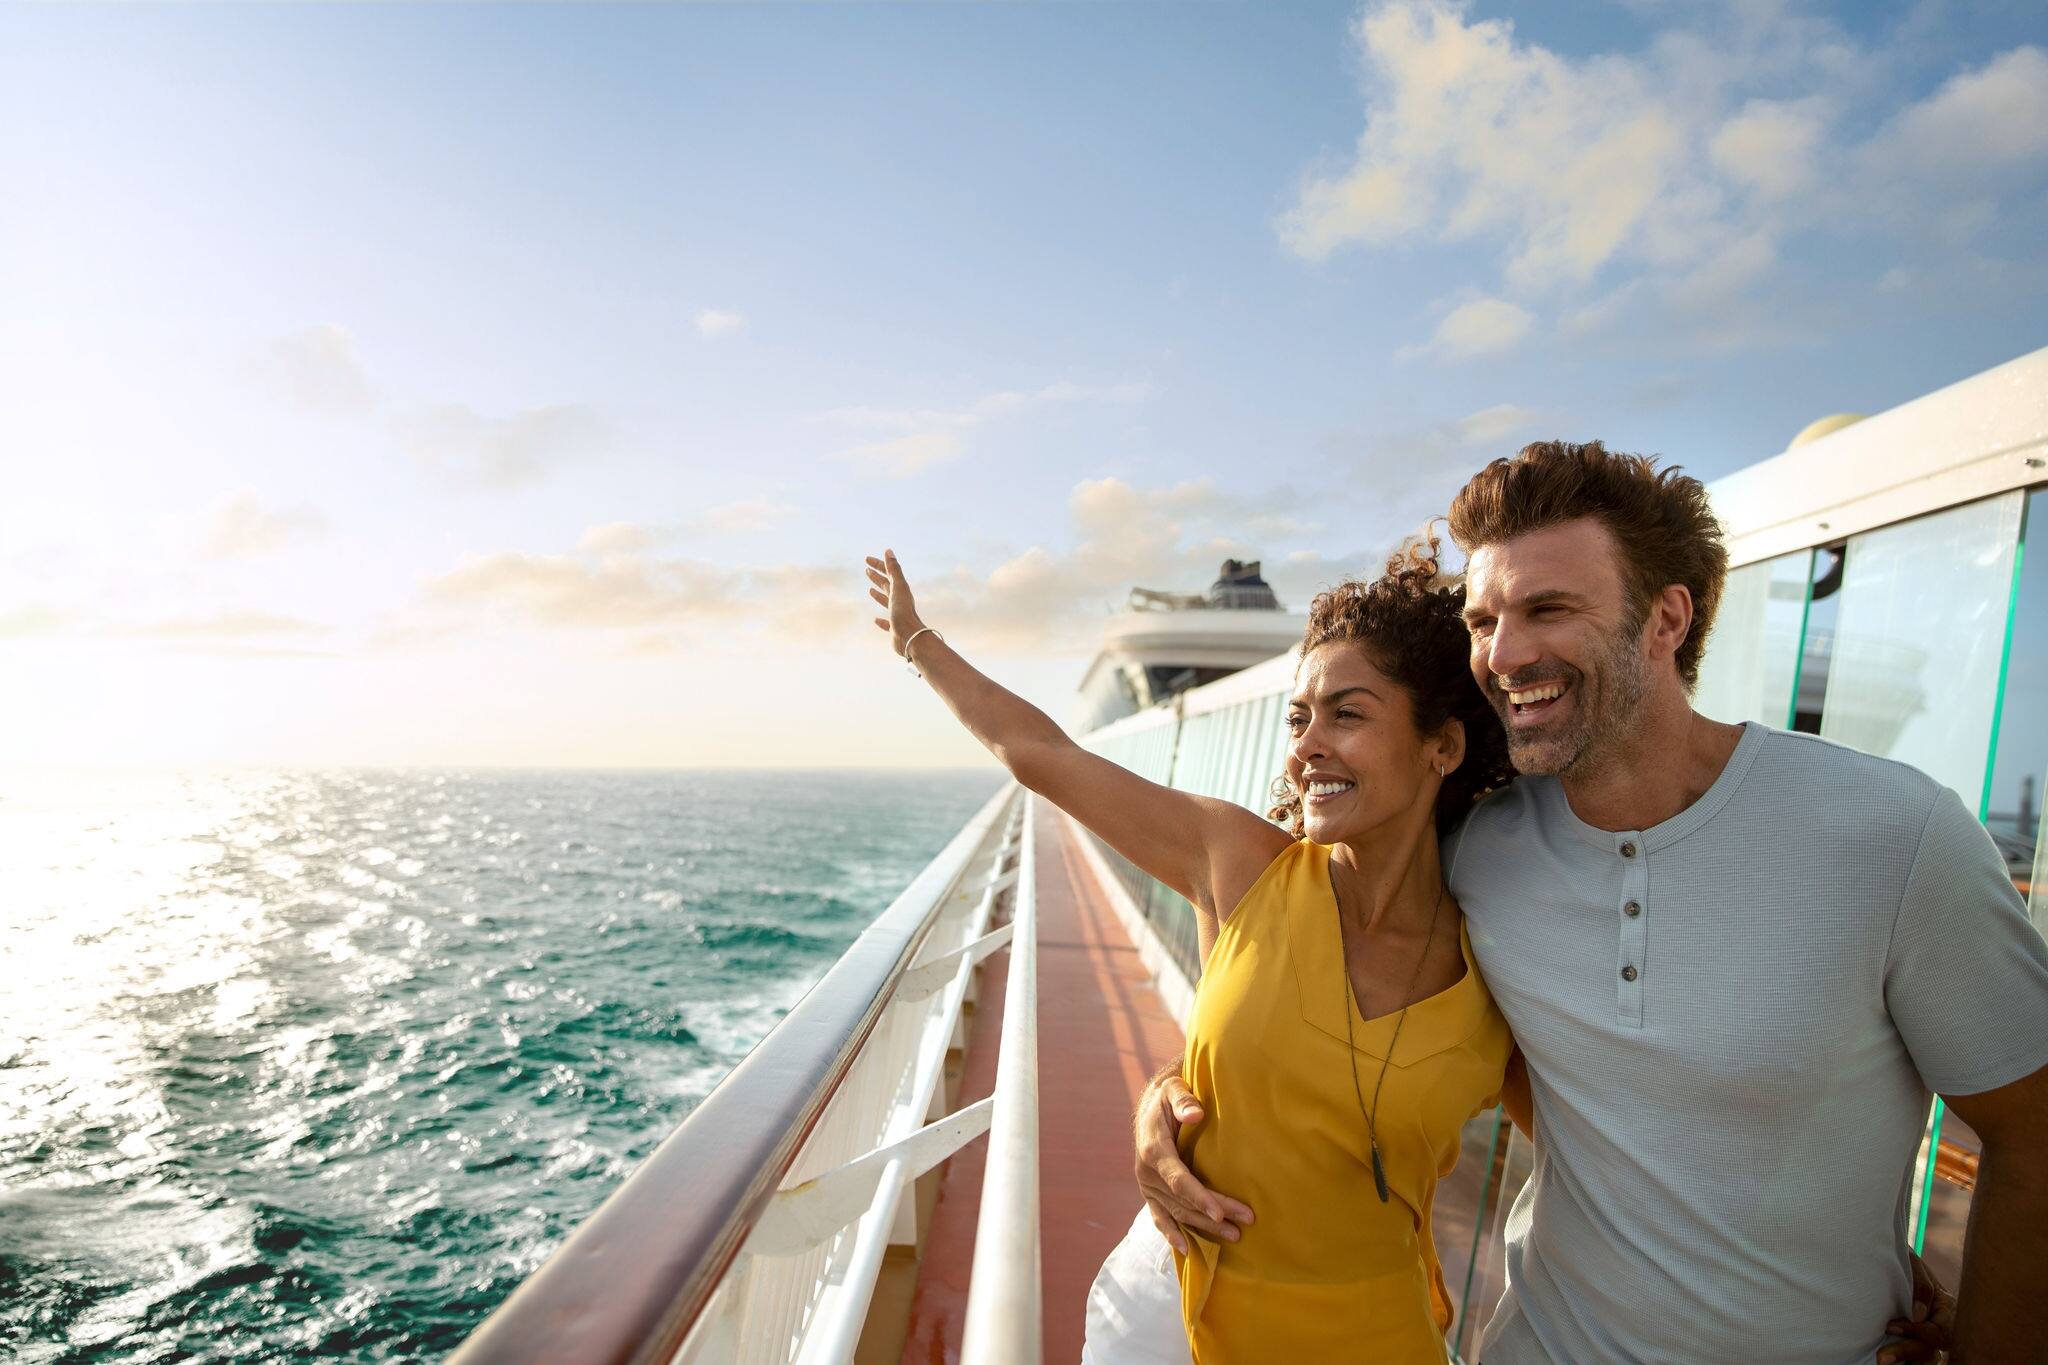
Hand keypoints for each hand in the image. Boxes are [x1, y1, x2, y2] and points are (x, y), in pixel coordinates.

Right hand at [864, 549, 926, 660]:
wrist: (910, 637)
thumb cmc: (903, 612)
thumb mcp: (898, 587)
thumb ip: (893, 570)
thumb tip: (888, 550)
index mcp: (900, 590)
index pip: (888, 573)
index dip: (878, 565)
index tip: (867, 560)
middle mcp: (899, 601)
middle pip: (887, 585)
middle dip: (877, 576)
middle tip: (867, 569)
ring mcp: (897, 615)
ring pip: (886, 601)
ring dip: (878, 594)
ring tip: (870, 590)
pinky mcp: (894, 629)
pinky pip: (886, 622)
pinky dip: (881, 620)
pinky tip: (876, 620)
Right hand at [1134, 1069, 1252, 1253]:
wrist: (1151, 1108)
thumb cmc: (1168, 1096)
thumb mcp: (1174, 1089)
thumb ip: (1183, 1100)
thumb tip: (1194, 1115)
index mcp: (1153, 1149)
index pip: (1178, 1179)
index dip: (1199, 1197)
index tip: (1220, 1212)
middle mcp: (1146, 1172)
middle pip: (1183, 1200)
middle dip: (1213, 1214)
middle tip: (1244, 1224)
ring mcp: (1148, 1186)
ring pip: (1177, 1212)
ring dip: (1204, 1227)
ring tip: (1234, 1236)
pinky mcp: (1151, 1193)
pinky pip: (1161, 1217)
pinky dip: (1172, 1234)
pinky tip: (1187, 1250)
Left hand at [1879, 1251, 1954, 1363]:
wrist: (1889, 1262)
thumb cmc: (1904, 1262)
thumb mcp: (1913, 1264)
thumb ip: (1921, 1286)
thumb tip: (1919, 1314)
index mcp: (1946, 1309)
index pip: (1941, 1331)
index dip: (1920, 1332)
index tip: (1892, 1327)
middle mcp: (1940, 1328)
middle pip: (1931, 1349)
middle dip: (1906, 1352)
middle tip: (1882, 1358)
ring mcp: (1926, 1338)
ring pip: (1925, 1358)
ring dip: (1905, 1360)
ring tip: (1882, 1361)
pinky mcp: (1910, 1343)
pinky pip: (1913, 1359)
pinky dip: (1904, 1361)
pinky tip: (1889, 1362)